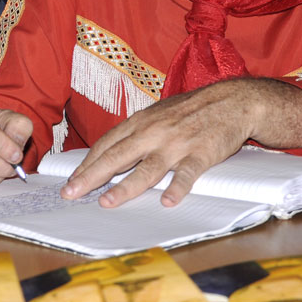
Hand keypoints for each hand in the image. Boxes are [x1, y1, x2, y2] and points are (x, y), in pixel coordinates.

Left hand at [60, 82, 255, 207]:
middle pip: (118, 156)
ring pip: (147, 168)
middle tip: (72, 193)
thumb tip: (110, 152)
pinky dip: (177, 187)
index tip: (70, 182)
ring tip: (108, 201)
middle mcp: (154, 132)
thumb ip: (136, 133)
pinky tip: (168, 201)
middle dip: (92, 176)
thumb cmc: (191, 110)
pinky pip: (187, 173)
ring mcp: (177, 143)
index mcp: (141, 122)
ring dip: (126, 186)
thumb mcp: (158, 114)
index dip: (87, 164)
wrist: (231, 100)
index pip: (107, 145)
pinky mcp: (201, 152)